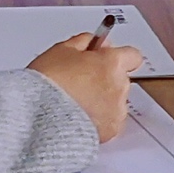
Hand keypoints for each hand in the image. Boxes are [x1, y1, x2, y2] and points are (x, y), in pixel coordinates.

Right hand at [27, 33, 145, 140]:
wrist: (41, 119)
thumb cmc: (49, 85)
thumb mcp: (61, 50)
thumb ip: (84, 42)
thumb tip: (95, 42)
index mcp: (112, 63)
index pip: (132, 55)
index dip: (115, 56)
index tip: (102, 58)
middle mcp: (120, 86)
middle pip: (120, 78)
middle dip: (104, 79)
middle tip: (79, 82)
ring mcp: (117, 110)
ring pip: (115, 101)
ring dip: (101, 100)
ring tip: (75, 103)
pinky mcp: (111, 130)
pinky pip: (109, 121)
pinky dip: (97, 119)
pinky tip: (78, 117)